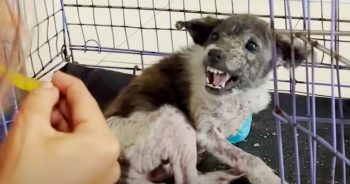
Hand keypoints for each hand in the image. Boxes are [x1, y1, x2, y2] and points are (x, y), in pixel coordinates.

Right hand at [0, 71, 119, 183]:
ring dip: (64, 122)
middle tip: (43, 95)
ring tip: (42, 115)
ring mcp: (105, 173)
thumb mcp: (28, 129)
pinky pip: (84, 152)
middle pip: (87, 120)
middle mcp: (112, 157)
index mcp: (102, 142)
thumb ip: (41, 100)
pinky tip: (50, 134)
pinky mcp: (95, 182)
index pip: (86, 102)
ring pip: (85, 136)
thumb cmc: (22, 175)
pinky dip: (68, 140)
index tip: (54, 74)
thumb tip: (50, 87)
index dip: (69, 83)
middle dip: (64, 106)